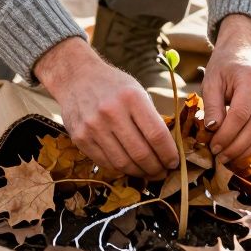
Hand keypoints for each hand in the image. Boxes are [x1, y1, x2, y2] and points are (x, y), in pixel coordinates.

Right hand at [34, 37, 179, 178]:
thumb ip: (151, 118)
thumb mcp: (137, 91)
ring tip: (148, 173)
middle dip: (156, 168)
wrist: (76, 77)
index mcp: (131, 97)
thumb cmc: (113, 85)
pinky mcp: (80, 138)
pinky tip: (129, 166)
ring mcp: (93, 126)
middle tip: (163, 173)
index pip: (156, 135)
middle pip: (140, 153)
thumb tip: (167, 149)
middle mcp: (111, 112)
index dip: (168, 154)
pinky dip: (120, 169)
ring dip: (139, 173)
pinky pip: (105, 162)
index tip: (174, 162)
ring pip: (122, 163)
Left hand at [203, 14, 250, 162]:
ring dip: (249, 151)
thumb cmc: (225, 67)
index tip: (213, 147)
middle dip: (237, 147)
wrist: (245, 52)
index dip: (227, 135)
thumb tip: (213, 130)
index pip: (241, 114)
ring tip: (231, 158)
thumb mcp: (211, 81)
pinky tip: (244, 151)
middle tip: (220, 157)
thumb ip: (212, 105)